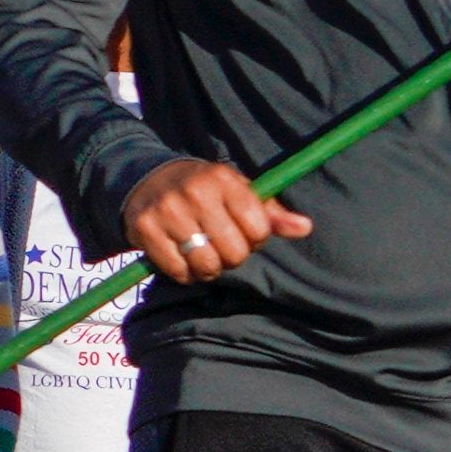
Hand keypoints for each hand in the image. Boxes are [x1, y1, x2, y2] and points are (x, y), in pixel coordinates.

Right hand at [110, 154, 306, 285]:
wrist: (147, 178)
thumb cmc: (204, 190)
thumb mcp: (238, 192)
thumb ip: (272, 213)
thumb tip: (305, 227)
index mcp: (223, 179)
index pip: (258, 229)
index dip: (254, 238)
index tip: (241, 230)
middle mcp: (195, 193)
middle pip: (234, 252)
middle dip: (231, 256)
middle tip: (219, 245)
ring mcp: (167, 211)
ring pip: (206, 265)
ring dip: (208, 268)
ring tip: (202, 253)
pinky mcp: (145, 229)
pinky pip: (178, 271)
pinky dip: (184, 273)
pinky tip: (181, 256)